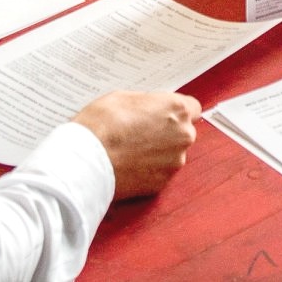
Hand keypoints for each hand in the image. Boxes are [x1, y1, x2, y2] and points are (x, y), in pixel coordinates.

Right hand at [72, 90, 200, 198]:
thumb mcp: (125, 97)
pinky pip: (160, 173)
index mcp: (177, 110)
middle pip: (183, 132)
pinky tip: (129, 164)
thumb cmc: (103, 124)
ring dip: (158, 152)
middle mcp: (183, 136)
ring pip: (172, 154)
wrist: (88, 161)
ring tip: (131, 149)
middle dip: (167, 131)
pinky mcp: (161, 184)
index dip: (176, 111)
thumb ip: (148, 104)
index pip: (193, 108)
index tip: (163, 113)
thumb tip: (150, 110)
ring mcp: (174, 163)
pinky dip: (149, 169)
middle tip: (141, 130)